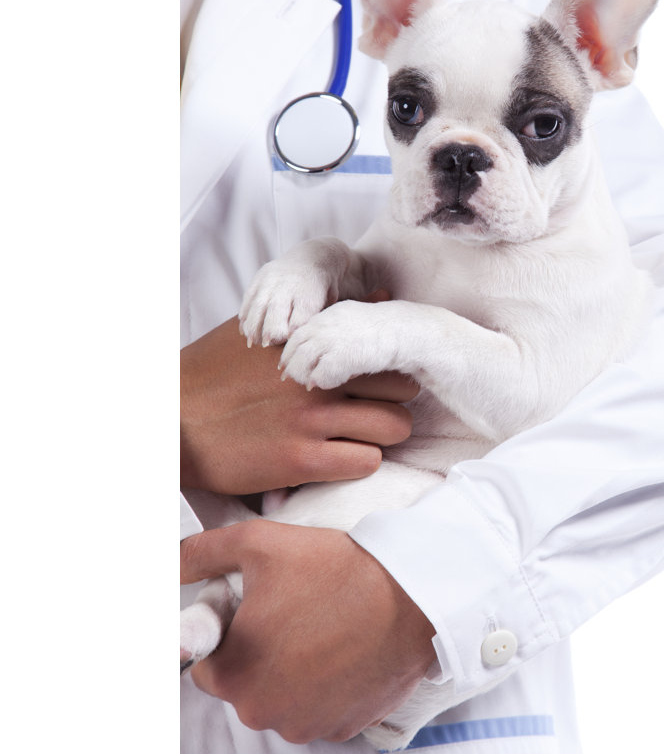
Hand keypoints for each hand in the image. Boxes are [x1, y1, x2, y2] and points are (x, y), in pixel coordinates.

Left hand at [180, 520, 435, 742]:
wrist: (414, 593)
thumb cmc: (337, 568)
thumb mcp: (259, 542)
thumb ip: (200, 554)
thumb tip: (167, 563)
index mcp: (234, 675)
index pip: (207, 664)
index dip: (230, 631)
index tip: (259, 607)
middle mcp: (264, 713)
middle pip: (246, 684)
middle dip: (262, 652)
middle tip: (296, 610)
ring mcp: (309, 725)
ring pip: (285, 698)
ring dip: (295, 671)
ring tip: (326, 626)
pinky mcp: (346, 726)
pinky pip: (322, 708)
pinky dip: (329, 685)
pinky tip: (348, 649)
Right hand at [181, 316, 419, 494]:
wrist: (171, 422)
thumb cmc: (217, 374)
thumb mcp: (268, 333)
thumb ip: (326, 314)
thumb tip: (382, 292)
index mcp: (310, 343)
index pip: (383, 348)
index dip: (389, 365)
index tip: (380, 378)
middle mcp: (317, 378)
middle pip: (402, 388)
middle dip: (395, 400)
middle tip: (377, 410)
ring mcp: (311, 420)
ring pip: (394, 427)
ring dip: (383, 434)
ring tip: (362, 436)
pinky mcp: (301, 460)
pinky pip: (367, 462)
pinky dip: (361, 461)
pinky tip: (341, 458)